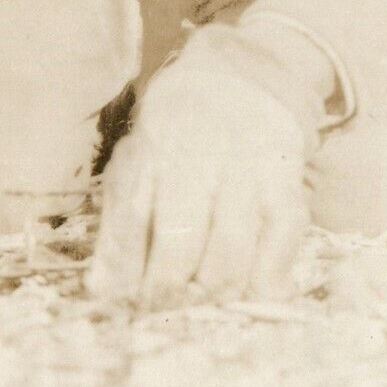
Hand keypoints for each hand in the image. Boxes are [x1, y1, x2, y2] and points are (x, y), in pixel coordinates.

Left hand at [87, 63, 309, 307]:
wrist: (243, 78)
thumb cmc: (177, 137)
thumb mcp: (137, 165)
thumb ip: (118, 227)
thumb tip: (100, 290)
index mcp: (152, 151)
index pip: (131, 222)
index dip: (126, 271)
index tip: (122, 302)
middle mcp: (199, 158)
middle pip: (180, 243)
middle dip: (168, 290)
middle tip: (164, 308)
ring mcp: (247, 171)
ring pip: (230, 251)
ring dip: (214, 290)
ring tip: (203, 300)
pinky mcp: (287, 183)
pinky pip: (281, 240)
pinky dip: (268, 274)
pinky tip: (251, 287)